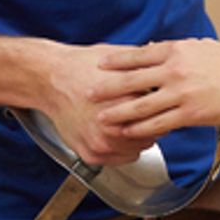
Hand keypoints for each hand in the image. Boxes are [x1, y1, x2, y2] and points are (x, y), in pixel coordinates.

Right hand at [40, 42, 156, 165]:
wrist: (52, 78)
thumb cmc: (82, 66)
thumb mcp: (120, 60)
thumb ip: (147, 67)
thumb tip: (168, 69)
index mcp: (126, 102)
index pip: (162, 114)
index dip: (164, 107)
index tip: (164, 104)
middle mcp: (113, 127)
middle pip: (153, 133)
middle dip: (153, 122)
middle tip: (150, 113)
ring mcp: (101, 143)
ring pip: (139, 148)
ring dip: (139, 137)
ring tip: (133, 122)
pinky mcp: (91, 154)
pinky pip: (120, 159)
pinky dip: (123, 149)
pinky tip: (120, 133)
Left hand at [93, 39, 219, 138]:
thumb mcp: (205, 48)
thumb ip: (179, 49)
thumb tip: (156, 47)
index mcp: (179, 49)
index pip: (139, 55)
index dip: (116, 61)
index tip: (99, 64)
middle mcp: (177, 69)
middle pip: (132, 80)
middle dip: (107, 87)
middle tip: (86, 92)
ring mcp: (183, 92)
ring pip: (141, 106)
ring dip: (118, 113)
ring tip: (101, 119)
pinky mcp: (192, 114)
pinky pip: (159, 124)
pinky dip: (141, 130)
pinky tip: (129, 134)